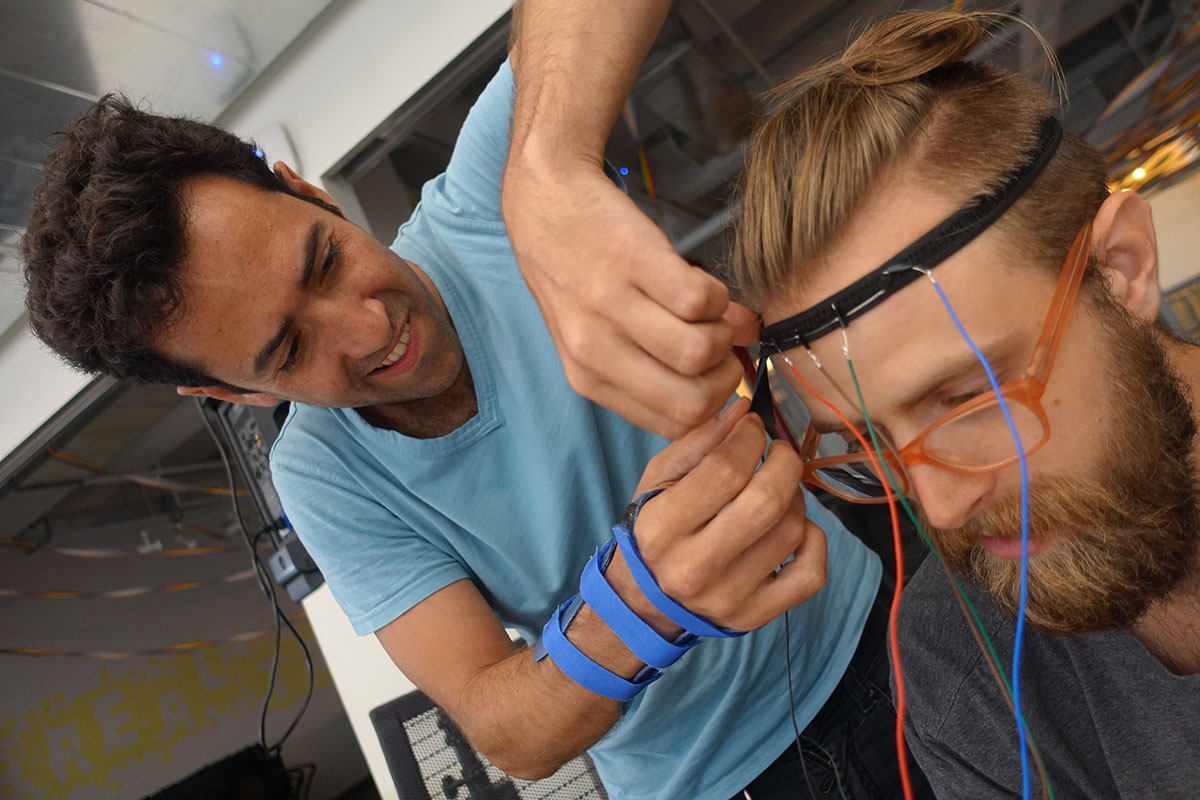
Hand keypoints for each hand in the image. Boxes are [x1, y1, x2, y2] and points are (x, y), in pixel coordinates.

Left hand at [502, 162, 758, 438]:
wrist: (546, 203)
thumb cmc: (579, 275)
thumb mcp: (601, 332)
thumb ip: (660, 361)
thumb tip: (738, 363)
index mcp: (588, 379)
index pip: (673, 425)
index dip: (712, 405)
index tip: (716, 374)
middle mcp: (593, 350)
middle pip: (691, 402)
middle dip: (725, 376)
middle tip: (719, 344)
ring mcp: (610, 305)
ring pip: (697, 352)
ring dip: (720, 332)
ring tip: (708, 311)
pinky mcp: (631, 260)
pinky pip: (698, 300)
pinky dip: (714, 293)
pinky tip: (698, 282)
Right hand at [607, 397, 827, 633]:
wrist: (646, 599)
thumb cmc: (657, 528)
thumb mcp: (660, 479)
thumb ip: (700, 440)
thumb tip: (744, 410)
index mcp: (662, 527)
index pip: (725, 470)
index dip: (750, 437)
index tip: (753, 427)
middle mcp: (694, 568)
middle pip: (767, 501)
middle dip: (784, 463)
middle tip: (778, 453)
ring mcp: (729, 597)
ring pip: (792, 530)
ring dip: (794, 498)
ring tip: (776, 491)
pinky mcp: (756, 615)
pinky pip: (811, 573)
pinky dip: (813, 541)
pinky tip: (793, 529)